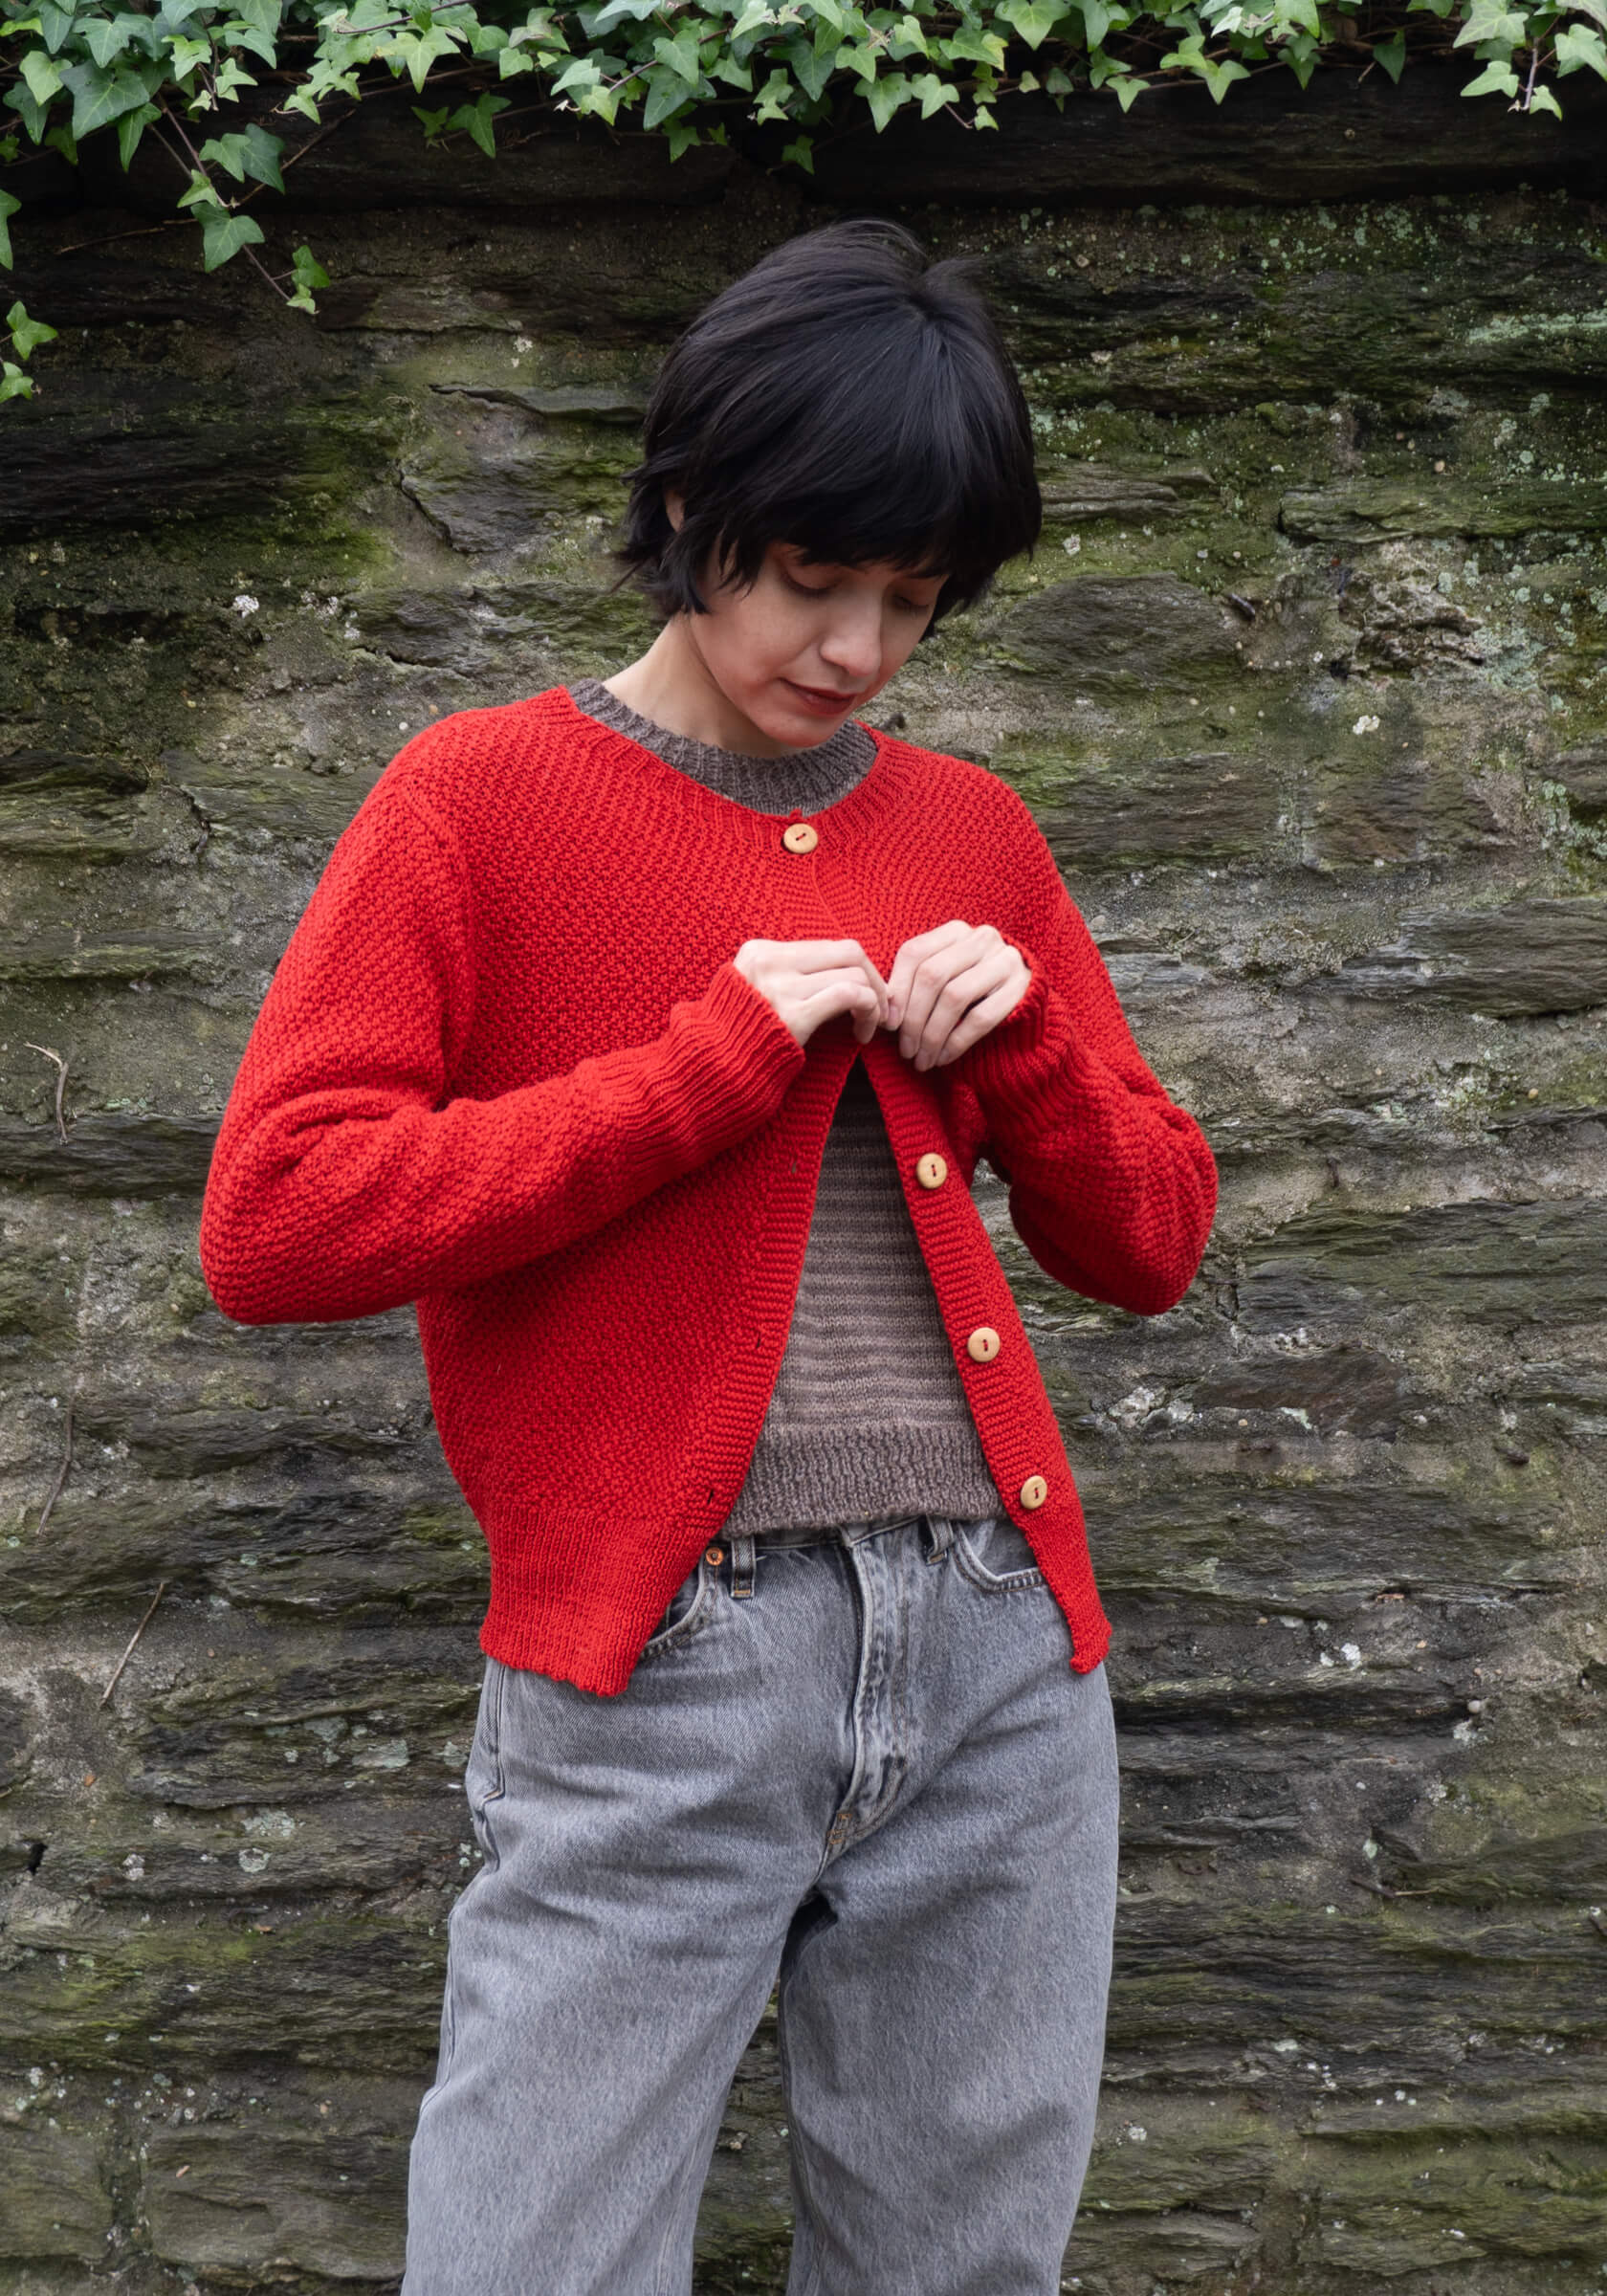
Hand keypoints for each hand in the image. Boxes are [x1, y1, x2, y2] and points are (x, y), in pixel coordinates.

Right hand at [733, 937, 890, 1047]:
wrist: (713, 1071)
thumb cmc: (742, 1038)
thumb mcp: (757, 991)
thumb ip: (792, 975)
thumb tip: (847, 971)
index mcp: (760, 951)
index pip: (828, 946)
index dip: (856, 969)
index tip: (868, 994)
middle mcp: (770, 962)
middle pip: (848, 951)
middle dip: (875, 979)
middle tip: (883, 1008)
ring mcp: (780, 986)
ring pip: (854, 973)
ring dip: (875, 1001)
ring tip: (871, 1026)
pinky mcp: (793, 1014)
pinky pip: (849, 995)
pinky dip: (868, 1011)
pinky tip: (862, 1035)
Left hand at [885, 921, 1031, 1071]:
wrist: (1024, 1003)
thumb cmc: (972, 993)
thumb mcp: (942, 979)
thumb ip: (913, 985)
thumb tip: (886, 1015)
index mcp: (955, 930)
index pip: (914, 953)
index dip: (897, 990)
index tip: (888, 1024)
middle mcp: (982, 938)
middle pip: (932, 976)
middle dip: (913, 1019)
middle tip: (905, 1050)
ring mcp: (1005, 960)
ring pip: (954, 997)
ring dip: (932, 1034)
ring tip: (922, 1059)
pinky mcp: (1022, 988)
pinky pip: (981, 1018)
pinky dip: (956, 1042)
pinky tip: (943, 1058)